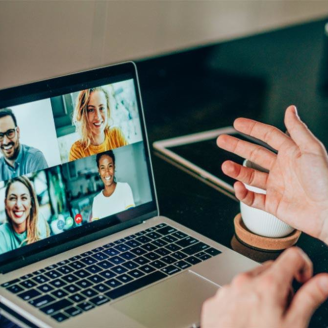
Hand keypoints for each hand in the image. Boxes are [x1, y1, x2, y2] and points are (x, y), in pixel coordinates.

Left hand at [201, 247, 327, 327]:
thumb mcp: (294, 326)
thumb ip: (310, 297)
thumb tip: (325, 280)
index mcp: (267, 285)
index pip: (292, 256)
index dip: (303, 266)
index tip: (303, 280)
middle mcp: (244, 282)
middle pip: (270, 270)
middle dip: (280, 283)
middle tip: (282, 309)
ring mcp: (227, 291)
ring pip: (249, 281)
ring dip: (259, 292)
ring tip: (262, 319)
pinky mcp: (214, 301)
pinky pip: (232, 292)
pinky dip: (241, 301)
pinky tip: (244, 322)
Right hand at [217, 105, 327, 242]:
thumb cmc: (326, 180)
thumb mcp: (312, 150)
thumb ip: (298, 130)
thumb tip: (290, 109)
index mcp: (292, 154)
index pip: (269, 136)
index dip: (253, 129)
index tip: (237, 123)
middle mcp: (282, 169)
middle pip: (254, 154)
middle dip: (237, 146)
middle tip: (221, 141)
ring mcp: (276, 186)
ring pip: (250, 175)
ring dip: (236, 170)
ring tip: (225, 166)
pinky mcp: (273, 204)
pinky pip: (253, 198)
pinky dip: (243, 193)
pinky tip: (238, 186)